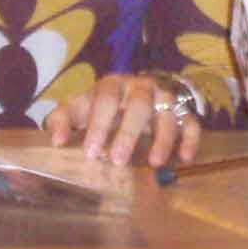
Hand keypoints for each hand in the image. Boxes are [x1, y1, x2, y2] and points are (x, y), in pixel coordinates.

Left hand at [44, 72, 203, 168]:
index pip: (105, 99)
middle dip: (128, 133)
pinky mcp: (182, 111)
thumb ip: (63, 120)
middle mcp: (141, 87)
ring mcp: (164, 98)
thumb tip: (57, 141)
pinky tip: (184, 159)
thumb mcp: (79, 108)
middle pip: (139, 104)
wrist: (134, 92)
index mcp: (112, 85)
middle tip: (117, 161)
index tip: (91, 152)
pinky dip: (190, 140)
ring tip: (154, 163)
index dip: (98, 124)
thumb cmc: (101, 106)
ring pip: (168, 112)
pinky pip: (190, 122)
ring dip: (163, 138)